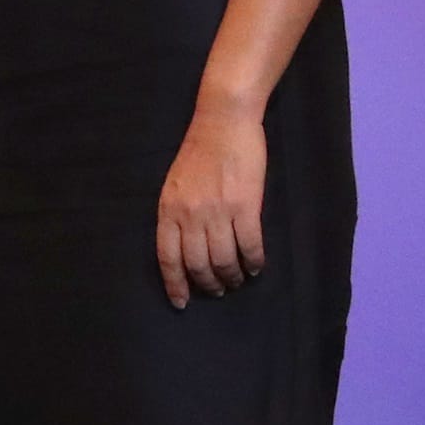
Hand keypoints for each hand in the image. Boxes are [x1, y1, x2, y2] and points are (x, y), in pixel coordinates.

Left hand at [156, 110, 267, 307]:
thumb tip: (185, 246)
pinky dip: (254, 261)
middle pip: (197, 264)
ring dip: (232, 276)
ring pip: (224, 260)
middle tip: (217, 291)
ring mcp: (218, 211)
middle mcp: (189, 214)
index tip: (181, 302)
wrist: (223, 122)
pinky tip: (256, 266)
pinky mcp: (245, 206)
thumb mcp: (174, 185)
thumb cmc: (199, 152)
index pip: (167, 257)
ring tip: (238, 280)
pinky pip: (250, 246)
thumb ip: (177, 214)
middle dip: (208, 284)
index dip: (174, 283)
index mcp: (168, 209)